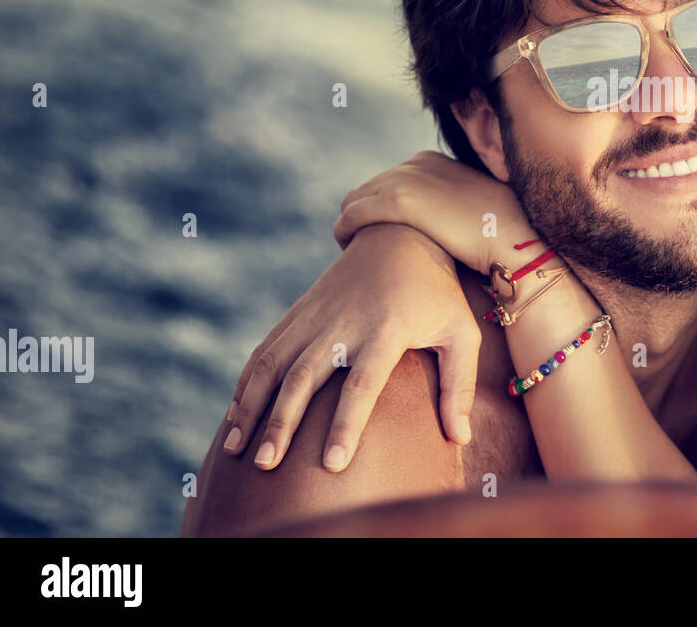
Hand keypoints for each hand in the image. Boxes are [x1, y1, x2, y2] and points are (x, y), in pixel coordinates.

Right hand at [225, 223, 480, 471]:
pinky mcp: (299, 312)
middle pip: (304, 377)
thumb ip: (459, 384)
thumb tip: (459, 439)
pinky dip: (247, 382)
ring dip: (252, 406)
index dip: (346, 424)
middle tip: (266, 466)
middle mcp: (343, 323)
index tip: (332, 464)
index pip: (363, 384)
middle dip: (281, 423)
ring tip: (234, 450)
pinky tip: (236, 415)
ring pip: (274, 363)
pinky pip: (266, 350)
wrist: (399, 231)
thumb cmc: (437, 292)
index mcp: (387, 329)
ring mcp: (315, 316)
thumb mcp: (462, 330)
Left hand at [334, 150, 532, 272]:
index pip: (388, 179)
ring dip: (349, 223)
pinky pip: (353, 215)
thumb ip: (448, 204)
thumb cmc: (500, 231)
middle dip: (360, 214)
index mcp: (431, 160)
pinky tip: (348, 248)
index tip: (378, 228)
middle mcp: (416, 163)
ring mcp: (406, 179)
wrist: (515, 236)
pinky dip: (344, 231)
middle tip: (359, 242)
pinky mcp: (398, 202)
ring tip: (353, 248)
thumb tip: (442, 223)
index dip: (378, 205)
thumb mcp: (471, 206)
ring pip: (355, 200)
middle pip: (368, 187)